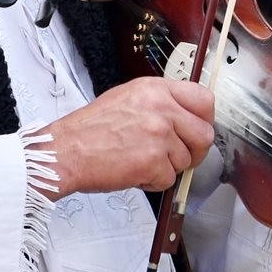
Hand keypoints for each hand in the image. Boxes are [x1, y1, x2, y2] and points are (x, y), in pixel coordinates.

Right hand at [39, 78, 214, 197]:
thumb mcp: (127, 97)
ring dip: (167, 168)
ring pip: (185, 160)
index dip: (205, 119)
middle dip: (195, 151)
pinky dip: (153, 182)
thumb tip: (185, 118)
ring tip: (141, 161)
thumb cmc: (90, 129)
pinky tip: (134, 172)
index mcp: (155, 89)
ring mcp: (159, 135)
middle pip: (204, 134)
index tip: (197, 129)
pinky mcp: (153, 162)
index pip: (203, 99)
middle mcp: (161, 108)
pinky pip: (169, 179)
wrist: (66, 151)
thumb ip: (159, 103)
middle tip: (179, 157)